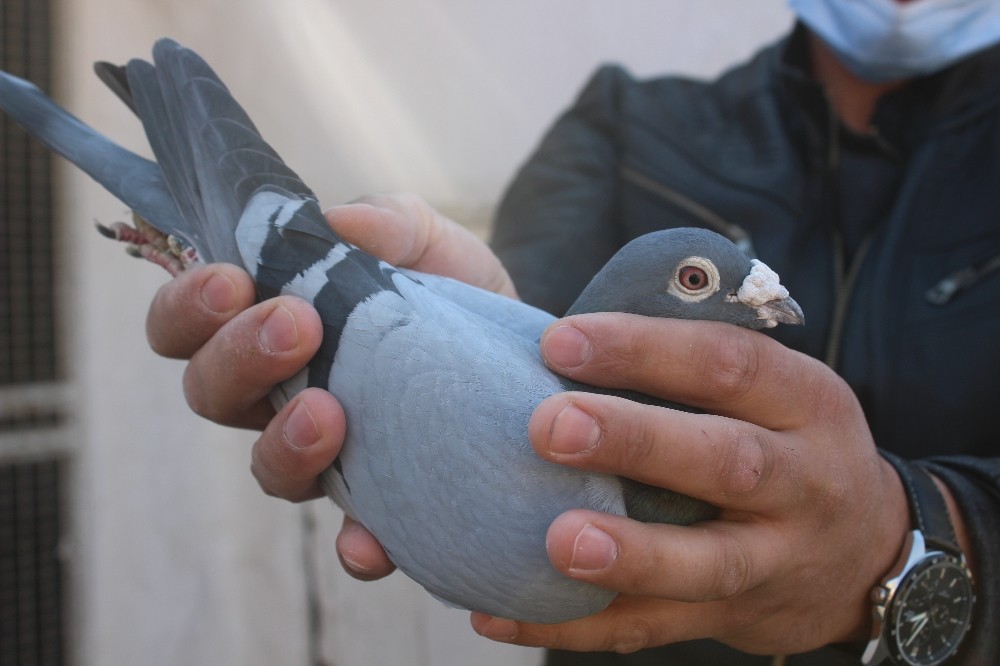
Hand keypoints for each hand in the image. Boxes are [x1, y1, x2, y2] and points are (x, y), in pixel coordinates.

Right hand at [145, 192, 514, 579]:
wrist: (520, 350)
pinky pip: (352, 539)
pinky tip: (371, 538)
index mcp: (266, 324)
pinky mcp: (382, 502)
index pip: (187, 325)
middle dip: (240, 358)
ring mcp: (326, 455)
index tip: (234, 281)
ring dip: (284, 444)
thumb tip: (340, 223)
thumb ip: (386, 221)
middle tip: (297, 326)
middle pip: (212, 394)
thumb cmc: (449, 288)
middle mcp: (279, 396)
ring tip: (328, 413)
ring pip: (268, 469)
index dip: (188, 307)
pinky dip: (356, 544)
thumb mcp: (426, 240)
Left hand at [471, 313, 910, 654]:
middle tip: (551, 426)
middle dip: (637, 442)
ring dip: (631, 555)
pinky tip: (501, 613)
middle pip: (726, 462)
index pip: (728, 363)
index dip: (644, 349)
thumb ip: (698, 365)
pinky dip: (576, 628)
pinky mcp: (737, 618)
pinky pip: (654, 629)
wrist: (871, 553)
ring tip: (559, 544)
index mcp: (805, 401)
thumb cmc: (788, 443)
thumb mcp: (778, 390)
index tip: (559, 340)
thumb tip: (565, 337)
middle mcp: (803, 481)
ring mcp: (776, 560)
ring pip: (708, 563)